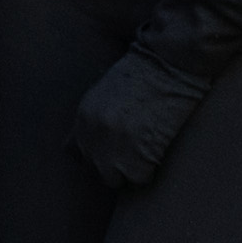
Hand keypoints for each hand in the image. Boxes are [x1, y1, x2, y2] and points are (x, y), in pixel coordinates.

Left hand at [72, 47, 207, 190]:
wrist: (168, 63)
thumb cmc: (146, 72)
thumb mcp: (108, 92)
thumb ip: (99, 116)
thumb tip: (105, 136)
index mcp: (82, 117)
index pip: (74, 152)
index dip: (93, 155)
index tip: (110, 153)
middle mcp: (91, 135)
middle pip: (94, 168)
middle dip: (113, 165)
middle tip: (134, 155)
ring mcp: (112, 147)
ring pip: (114, 179)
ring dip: (131, 172)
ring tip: (147, 157)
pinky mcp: (136, 155)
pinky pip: (139, 178)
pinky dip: (150, 171)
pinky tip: (159, 156)